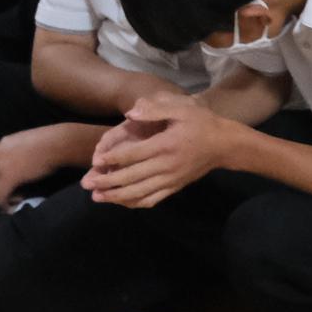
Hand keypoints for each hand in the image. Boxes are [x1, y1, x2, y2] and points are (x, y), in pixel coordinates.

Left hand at [0, 122, 92, 209]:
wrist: (56, 144)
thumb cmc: (48, 141)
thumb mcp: (25, 142)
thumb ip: (14, 151)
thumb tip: (16, 165)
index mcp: (1, 145)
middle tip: (4, 194)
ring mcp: (1, 167)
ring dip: (0, 196)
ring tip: (10, 202)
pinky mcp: (9, 179)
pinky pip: (1, 196)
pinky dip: (4, 204)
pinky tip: (10, 208)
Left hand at [82, 91, 228, 209]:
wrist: (225, 145)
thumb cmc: (202, 122)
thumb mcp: (181, 108)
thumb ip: (155, 109)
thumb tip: (129, 113)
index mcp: (165, 145)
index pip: (133, 154)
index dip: (112, 158)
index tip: (95, 161)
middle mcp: (166, 166)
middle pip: (131, 177)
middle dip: (107, 181)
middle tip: (87, 184)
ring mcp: (171, 180)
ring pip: (139, 192)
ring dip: (116, 196)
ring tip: (97, 197)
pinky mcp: (175, 187)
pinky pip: (152, 199)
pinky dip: (134, 203)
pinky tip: (121, 202)